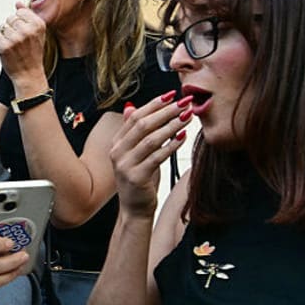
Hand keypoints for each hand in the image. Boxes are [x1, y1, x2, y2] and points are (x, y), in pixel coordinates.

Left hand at [0, 4, 48, 86]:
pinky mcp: (5, 46)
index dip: (20, 21)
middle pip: (11, 18)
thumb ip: (28, 16)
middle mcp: (28, 30)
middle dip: (12, 27)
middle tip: (18, 39)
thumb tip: (17, 3)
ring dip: (6, 34)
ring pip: (3, 26)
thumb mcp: (37, 33)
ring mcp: (15, 38)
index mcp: (38, 25)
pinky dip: (1, 41)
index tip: (24, 31)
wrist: (29, 73)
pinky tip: (8, 48)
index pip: (20, 12)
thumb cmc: (33, 53)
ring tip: (13, 44)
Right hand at [109, 91, 191, 218]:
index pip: (134, 117)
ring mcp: (126, 165)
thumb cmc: (139, 179)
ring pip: (151, 139)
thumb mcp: (133, 153)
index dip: (153, 104)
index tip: (171, 95)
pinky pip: (157, 156)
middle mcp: (118, 153)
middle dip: (166, 112)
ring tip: (187, 117)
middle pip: (143, 125)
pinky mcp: (137, 177)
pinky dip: (171, 145)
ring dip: (172, 126)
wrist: (134, 209)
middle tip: (184, 103)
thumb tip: (131, 107)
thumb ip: (132, 132)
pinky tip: (183, 137)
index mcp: (116, 144)